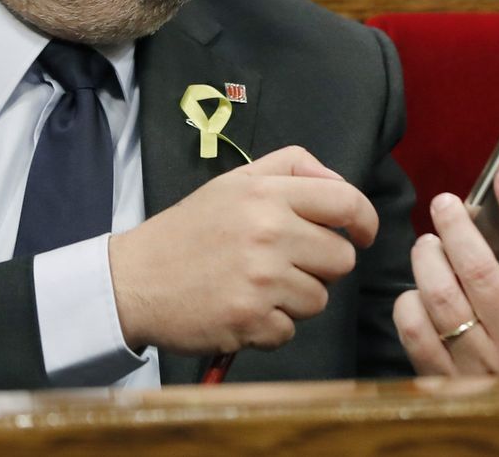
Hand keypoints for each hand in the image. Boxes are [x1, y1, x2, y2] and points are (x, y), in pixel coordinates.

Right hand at [106, 145, 377, 354]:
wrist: (134, 280)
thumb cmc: (191, 229)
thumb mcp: (236, 181)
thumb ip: (291, 168)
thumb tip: (339, 184)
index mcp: (267, 194)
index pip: (346, 202)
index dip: (364, 221)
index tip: (362, 234)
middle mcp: (269, 232)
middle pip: (342, 258)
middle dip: (322, 264)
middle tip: (288, 263)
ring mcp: (261, 279)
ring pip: (320, 298)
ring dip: (296, 298)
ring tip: (258, 286)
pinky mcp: (250, 321)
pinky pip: (291, 330)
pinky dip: (271, 327)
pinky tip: (243, 309)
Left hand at [393, 168, 498, 374]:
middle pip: (478, 271)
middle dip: (457, 228)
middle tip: (445, 203)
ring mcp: (479, 361)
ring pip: (441, 298)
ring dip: (428, 260)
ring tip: (429, 242)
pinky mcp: (444, 377)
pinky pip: (414, 330)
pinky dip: (409, 302)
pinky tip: (419, 290)